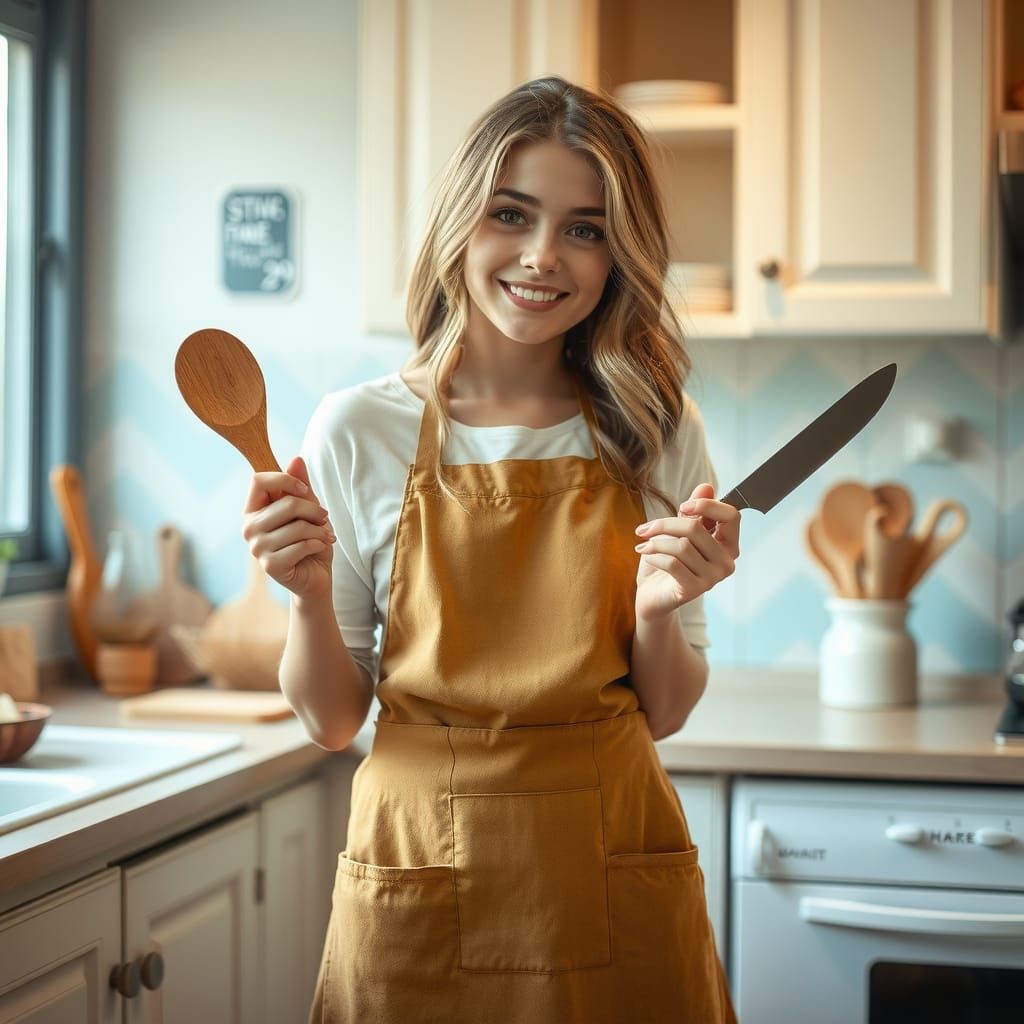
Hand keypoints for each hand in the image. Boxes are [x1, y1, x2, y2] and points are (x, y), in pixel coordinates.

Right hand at [241, 455, 334, 598]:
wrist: (314, 577)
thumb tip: (296, 458)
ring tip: (325, 536)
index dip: (285, 480)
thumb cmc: (308, 540)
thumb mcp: (308, 509)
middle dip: (314, 510)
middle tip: (324, 519)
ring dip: (320, 531)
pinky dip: (318, 545)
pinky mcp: (270, 565)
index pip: (258, 480)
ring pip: (298, 527)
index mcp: (253, 510)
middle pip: (287, 504)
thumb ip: (301, 486)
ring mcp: (256, 548)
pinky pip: (302, 545)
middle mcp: (249, 528)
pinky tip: (320, 548)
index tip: (305, 490)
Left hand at [633, 483, 740, 622]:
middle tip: (644, 529)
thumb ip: (694, 511)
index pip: (731, 515)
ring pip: (681, 546)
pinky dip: (654, 556)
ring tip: (643, 544)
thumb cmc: (667, 561)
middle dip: (664, 524)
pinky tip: (647, 556)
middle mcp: (726, 562)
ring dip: (655, 542)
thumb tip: (706, 486)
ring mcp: (713, 578)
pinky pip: (672, 563)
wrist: (653, 597)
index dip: (706, 505)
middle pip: (696, 528)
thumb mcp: (678, 532)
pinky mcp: (694, 590)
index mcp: (728, 544)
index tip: (682, 507)